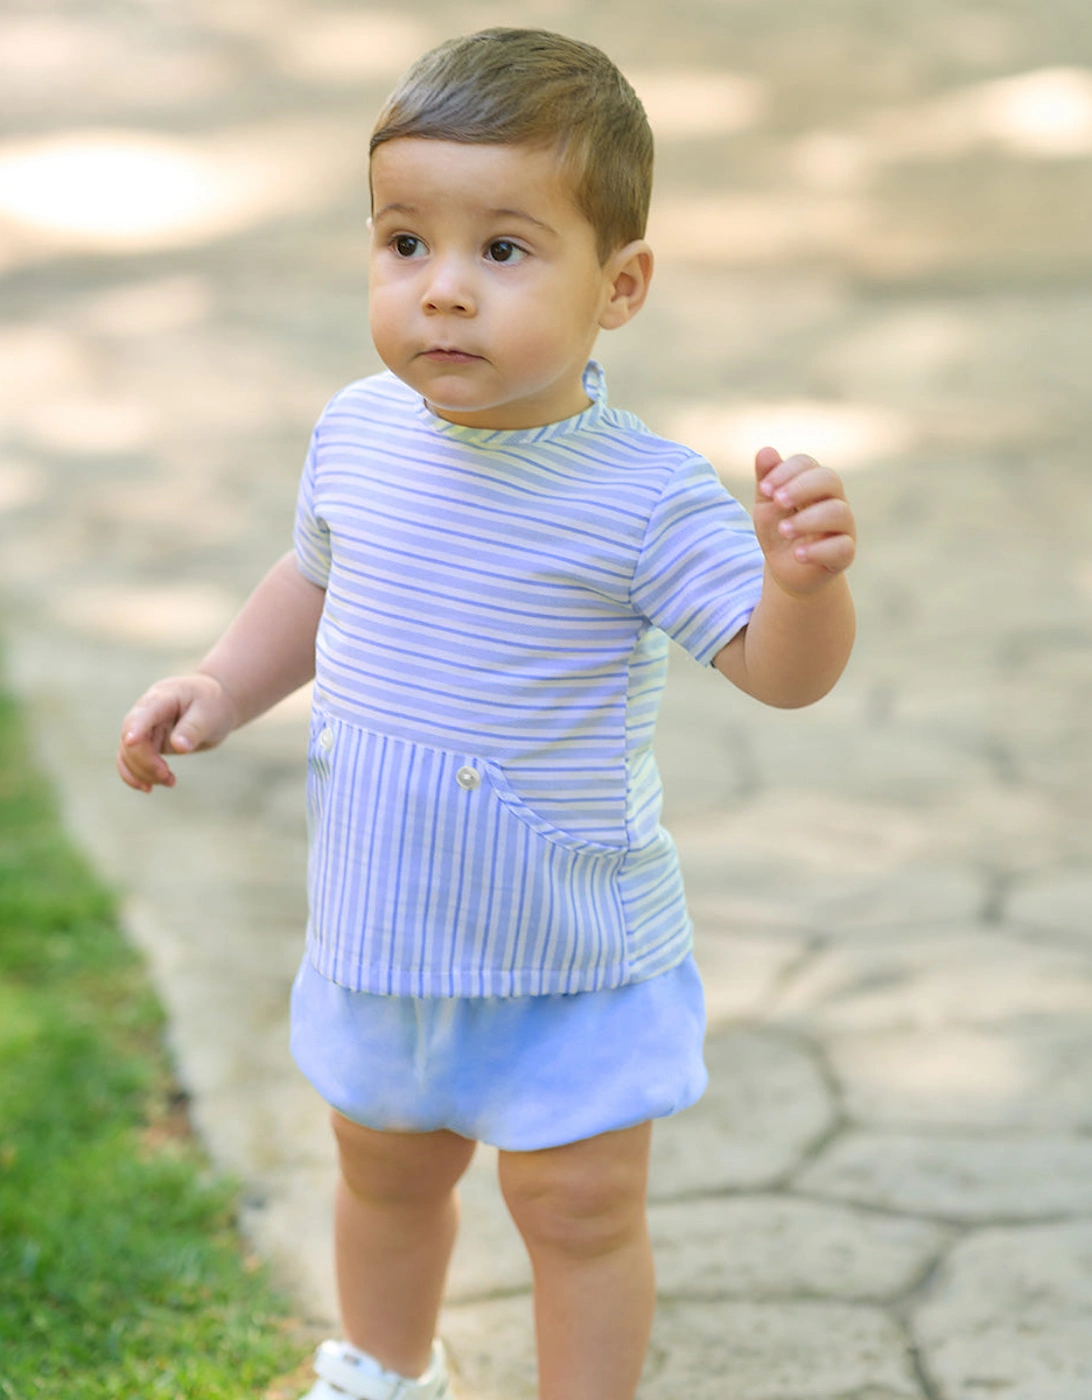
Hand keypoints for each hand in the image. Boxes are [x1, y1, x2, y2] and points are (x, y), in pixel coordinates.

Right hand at [116, 673, 236, 792]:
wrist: (215, 704)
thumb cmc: (213, 704)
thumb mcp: (209, 714)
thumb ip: (193, 729)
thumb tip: (179, 747)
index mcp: (162, 698)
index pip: (142, 714)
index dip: (135, 728)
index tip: (132, 742)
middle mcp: (147, 712)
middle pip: (130, 739)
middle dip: (144, 762)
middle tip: (168, 776)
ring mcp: (145, 728)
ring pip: (128, 753)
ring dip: (142, 773)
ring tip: (170, 782)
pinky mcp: (148, 742)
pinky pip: (131, 760)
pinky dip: (136, 775)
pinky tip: (148, 788)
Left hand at [752, 446, 855, 594]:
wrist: (788, 570)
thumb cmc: (780, 530)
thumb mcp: (767, 506)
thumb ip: (767, 480)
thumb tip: (766, 451)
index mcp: (813, 484)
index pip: (807, 464)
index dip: (785, 471)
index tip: (764, 490)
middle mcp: (833, 500)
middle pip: (829, 479)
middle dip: (800, 487)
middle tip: (777, 502)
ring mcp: (843, 527)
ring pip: (838, 512)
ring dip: (807, 520)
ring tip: (783, 530)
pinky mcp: (845, 554)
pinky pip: (842, 547)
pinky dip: (818, 550)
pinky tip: (798, 554)